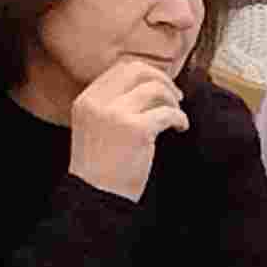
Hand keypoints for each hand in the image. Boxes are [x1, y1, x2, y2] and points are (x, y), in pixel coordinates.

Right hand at [66, 54, 189, 199]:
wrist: (95, 198)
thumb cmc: (100, 167)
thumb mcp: (95, 127)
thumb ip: (112, 104)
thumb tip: (151, 83)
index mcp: (85, 100)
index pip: (120, 68)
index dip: (146, 73)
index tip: (159, 86)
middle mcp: (97, 103)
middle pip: (138, 70)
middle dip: (162, 80)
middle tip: (175, 97)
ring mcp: (115, 115)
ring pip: (155, 88)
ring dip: (173, 100)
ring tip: (176, 116)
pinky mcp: (136, 130)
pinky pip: (168, 113)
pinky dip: (181, 118)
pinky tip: (181, 128)